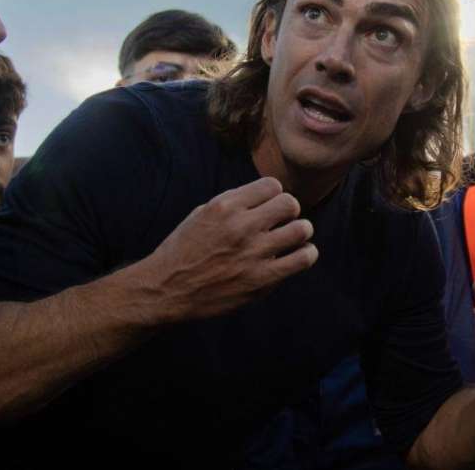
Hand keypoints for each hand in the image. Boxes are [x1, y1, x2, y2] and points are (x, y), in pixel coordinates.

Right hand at [145, 177, 317, 320]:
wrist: (167, 288)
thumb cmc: (184, 249)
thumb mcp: (202, 213)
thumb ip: (234, 203)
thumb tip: (267, 197)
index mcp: (225, 206)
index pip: (272, 186)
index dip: (274, 195)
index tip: (269, 207)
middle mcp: (241, 226)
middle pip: (290, 204)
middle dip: (289, 211)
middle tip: (283, 222)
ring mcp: (253, 253)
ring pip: (301, 229)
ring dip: (302, 231)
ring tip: (294, 237)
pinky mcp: (261, 280)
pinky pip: (302, 260)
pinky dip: (307, 254)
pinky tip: (299, 255)